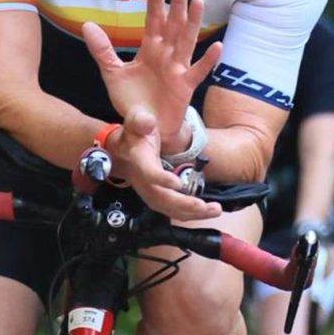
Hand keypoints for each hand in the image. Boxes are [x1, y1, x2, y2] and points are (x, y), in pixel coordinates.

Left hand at [82, 0, 223, 144]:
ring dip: (192, 22)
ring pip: (186, 40)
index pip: (152, 20)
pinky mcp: (185, 86)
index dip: (154, 1)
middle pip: (173, 23)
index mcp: (150, 49)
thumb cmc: (132, 99)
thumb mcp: (112, 73)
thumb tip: (87, 25)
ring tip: (198, 1)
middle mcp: (165, 54)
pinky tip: (216, 46)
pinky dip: (208, 60)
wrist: (143, 127)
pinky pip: (198, 70)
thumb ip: (102, 50)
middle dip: (177, 3)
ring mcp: (177, 68)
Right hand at [108, 106, 218, 223]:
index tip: (177, 183)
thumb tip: (147, 121)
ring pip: (170, 209)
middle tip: (203, 205)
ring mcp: (150, 193)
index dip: (162, 180)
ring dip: (192, 213)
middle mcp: (144, 182)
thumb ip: (140, 121)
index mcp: (140, 162)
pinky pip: (173, 210)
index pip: (149, 173)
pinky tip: (207, 211)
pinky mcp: (158, 199)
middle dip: (184, 204)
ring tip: (214, 210)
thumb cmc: (132, 137)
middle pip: (162, 199)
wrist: (120, 153)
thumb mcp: (134, 124)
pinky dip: (191, 214)